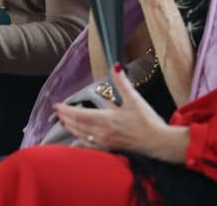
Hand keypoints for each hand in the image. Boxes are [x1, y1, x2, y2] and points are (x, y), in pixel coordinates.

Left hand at [54, 63, 179, 159]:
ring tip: (64, 122)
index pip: (80, 115)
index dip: (66, 110)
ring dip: (71, 128)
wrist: (159, 143)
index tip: (56, 105)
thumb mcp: (134, 99)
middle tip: (57, 112)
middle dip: (66, 118)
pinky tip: (78, 138)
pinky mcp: (111, 148)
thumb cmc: (147, 122)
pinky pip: (90, 145)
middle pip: (78, 126)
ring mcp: (106, 142)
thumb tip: (115, 67)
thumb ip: (122, 83)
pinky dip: (80, 140)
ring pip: (82, 136)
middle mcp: (102, 133)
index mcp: (106, 120)